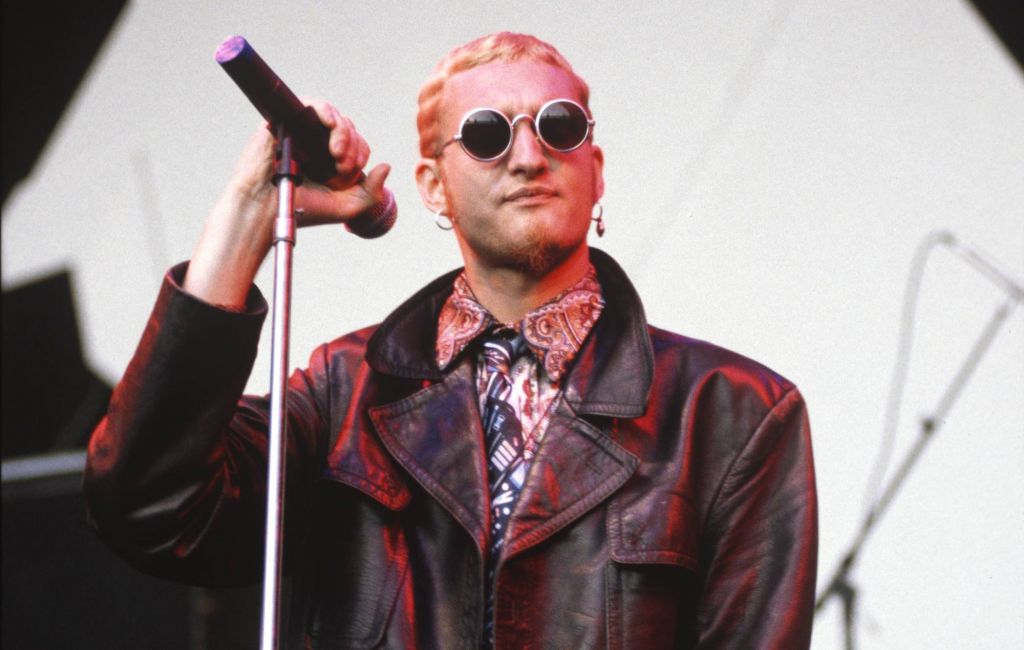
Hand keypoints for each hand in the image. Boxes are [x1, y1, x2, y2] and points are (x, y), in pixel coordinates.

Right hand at [226, 99, 390, 227]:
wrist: (266, 209)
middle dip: (352, 147)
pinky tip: (330, 124)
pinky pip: (311, 104)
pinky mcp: (287, 120)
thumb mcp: (347, 207)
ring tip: (337, 153)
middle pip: (348, 128)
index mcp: (331, 158)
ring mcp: (303, 130)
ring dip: (342, 132)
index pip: (357, 144)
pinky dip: (325, 111)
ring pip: (333, 116)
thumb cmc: (303, 210)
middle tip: (342, 167)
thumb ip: (371, 192)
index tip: (348, 174)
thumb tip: (386, 165)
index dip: (359, 155)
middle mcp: (318, 142)